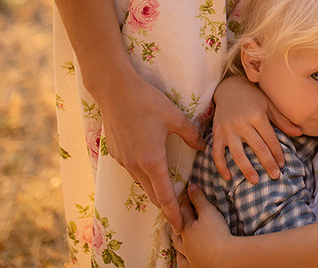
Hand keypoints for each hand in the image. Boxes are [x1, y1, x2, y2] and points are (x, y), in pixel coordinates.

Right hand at [97, 72, 204, 232]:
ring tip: (167, 192)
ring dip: (154, 190)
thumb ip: (191, 134)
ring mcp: (123, 160)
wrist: (115, 91)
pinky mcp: (116, 153)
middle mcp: (136, 165)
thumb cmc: (147, 102)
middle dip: (165, 206)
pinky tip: (151, 168)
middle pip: (152, 194)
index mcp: (152, 161)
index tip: (179, 226)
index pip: (164, 195)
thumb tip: (202, 146)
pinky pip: (132, 171)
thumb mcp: (175, 117)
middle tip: (178, 213)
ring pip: (142, 183)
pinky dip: (143, 176)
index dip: (173, 212)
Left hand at [173, 183, 231, 267]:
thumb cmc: (218, 234)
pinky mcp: (194, 265)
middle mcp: (183, 243)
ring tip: (176, 233)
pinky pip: (182, 262)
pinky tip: (181, 256)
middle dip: (177, 219)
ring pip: (177, 246)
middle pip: (177, 229)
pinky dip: (180, 257)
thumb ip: (199, 199)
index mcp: (186, 228)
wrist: (225, 258)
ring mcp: (188, 255)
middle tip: (179, 212)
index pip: (182, 210)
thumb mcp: (209, 212)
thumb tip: (190, 186)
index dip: (184, 200)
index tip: (186, 191)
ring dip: (176, 238)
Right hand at [211, 76, 300, 182]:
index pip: (270, 139)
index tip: (283, 165)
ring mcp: (228, 129)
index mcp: (257, 116)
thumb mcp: (269, 105)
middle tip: (275, 177)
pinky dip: (221, 166)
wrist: (229, 87)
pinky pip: (217, 152)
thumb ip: (282, 121)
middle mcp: (242, 123)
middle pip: (257, 147)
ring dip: (246, 169)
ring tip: (254, 181)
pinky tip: (227, 178)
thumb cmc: (253, 97)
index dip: (277, 153)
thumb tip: (299, 133)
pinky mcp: (217, 133)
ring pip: (237, 153)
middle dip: (267, 163)